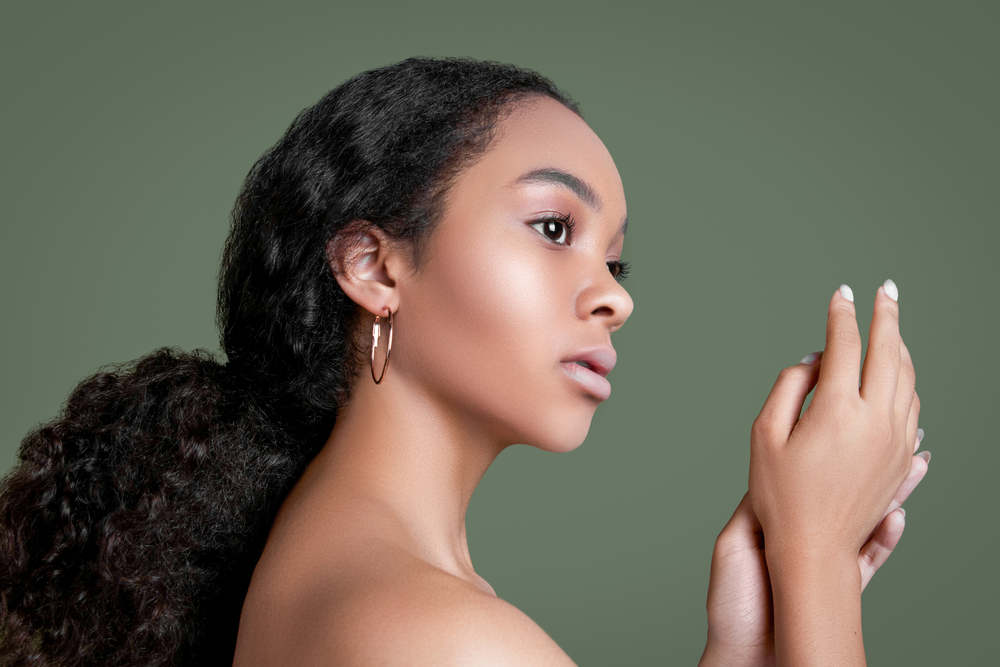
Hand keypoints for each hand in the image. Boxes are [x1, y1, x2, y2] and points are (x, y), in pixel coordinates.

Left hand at [699, 447, 928, 666]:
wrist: (744, 655)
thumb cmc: (731, 604)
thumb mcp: (736, 544)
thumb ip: (754, 511)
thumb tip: (767, 477)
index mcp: (773, 524)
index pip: (802, 479)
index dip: (820, 454)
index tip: (838, 429)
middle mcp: (804, 538)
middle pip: (841, 495)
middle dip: (867, 469)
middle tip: (895, 439)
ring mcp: (826, 562)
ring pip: (863, 521)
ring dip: (888, 496)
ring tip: (913, 466)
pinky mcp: (843, 587)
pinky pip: (871, 557)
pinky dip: (886, 537)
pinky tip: (899, 514)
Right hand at [745, 283, 921, 664]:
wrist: (815, 550)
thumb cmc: (781, 496)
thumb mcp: (765, 436)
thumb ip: (788, 388)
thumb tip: (812, 360)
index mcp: (837, 410)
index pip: (845, 345)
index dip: (841, 314)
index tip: (841, 294)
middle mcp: (875, 421)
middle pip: (889, 352)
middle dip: (887, 315)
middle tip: (886, 292)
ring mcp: (896, 441)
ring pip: (908, 379)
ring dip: (901, 348)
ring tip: (893, 329)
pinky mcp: (903, 461)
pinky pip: (914, 409)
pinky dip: (908, 383)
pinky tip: (901, 378)